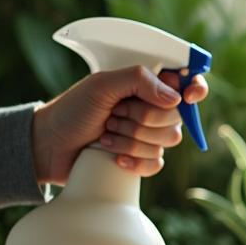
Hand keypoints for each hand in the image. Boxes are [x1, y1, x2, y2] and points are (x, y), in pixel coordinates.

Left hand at [31, 67, 207, 185]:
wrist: (50, 146)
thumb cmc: (72, 110)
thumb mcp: (102, 85)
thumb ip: (139, 80)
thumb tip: (175, 98)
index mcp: (147, 84)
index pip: (187, 82)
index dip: (195, 88)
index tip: (188, 96)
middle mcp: (153, 108)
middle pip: (177, 117)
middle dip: (142, 117)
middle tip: (114, 113)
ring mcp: (149, 136)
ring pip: (168, 142)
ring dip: (132, 139)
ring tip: (106, 133)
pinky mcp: (142, 160)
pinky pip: (157, 164)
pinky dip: (134, 161)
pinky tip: (114, 157)